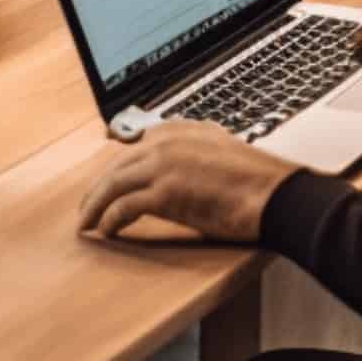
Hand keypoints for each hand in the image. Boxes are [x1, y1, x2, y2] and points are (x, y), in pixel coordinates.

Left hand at [77, 123, 294, 243]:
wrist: (274, 193)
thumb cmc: (256, 180)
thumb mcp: (220, 150)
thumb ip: (194, 152)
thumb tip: (181, 169)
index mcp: (181, 129)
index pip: (134, 144)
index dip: (116, 166)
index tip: (105, 180)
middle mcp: (167, 140)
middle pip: (117, 164)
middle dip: (97, 187)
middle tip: (87, 206)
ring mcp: (164, 163)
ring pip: (112, 184)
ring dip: (95, 205)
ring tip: (87, 222)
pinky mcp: (165, 191)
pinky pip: (124, 207)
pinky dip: (109, 220)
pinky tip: (106, 231)